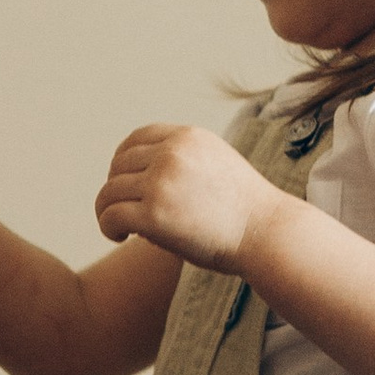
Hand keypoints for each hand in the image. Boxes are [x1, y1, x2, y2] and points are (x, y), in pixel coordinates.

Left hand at [95, 124, 281, 273]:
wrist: (266, 233)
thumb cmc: (245, 211)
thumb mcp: (216, 165)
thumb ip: (184, 162)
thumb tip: (145, 177)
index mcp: (188, 137)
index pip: (137, 138)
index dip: (121, 161)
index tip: (124, 182)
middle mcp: (172, 153)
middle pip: (118, 165)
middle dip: (116, 189)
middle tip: (124, 211)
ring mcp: (161, 182)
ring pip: (109, 192)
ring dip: (107, 211)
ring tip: (120, 228)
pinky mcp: (153, 214)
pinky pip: (110, 215)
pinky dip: (107, 227)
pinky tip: (119, 237)